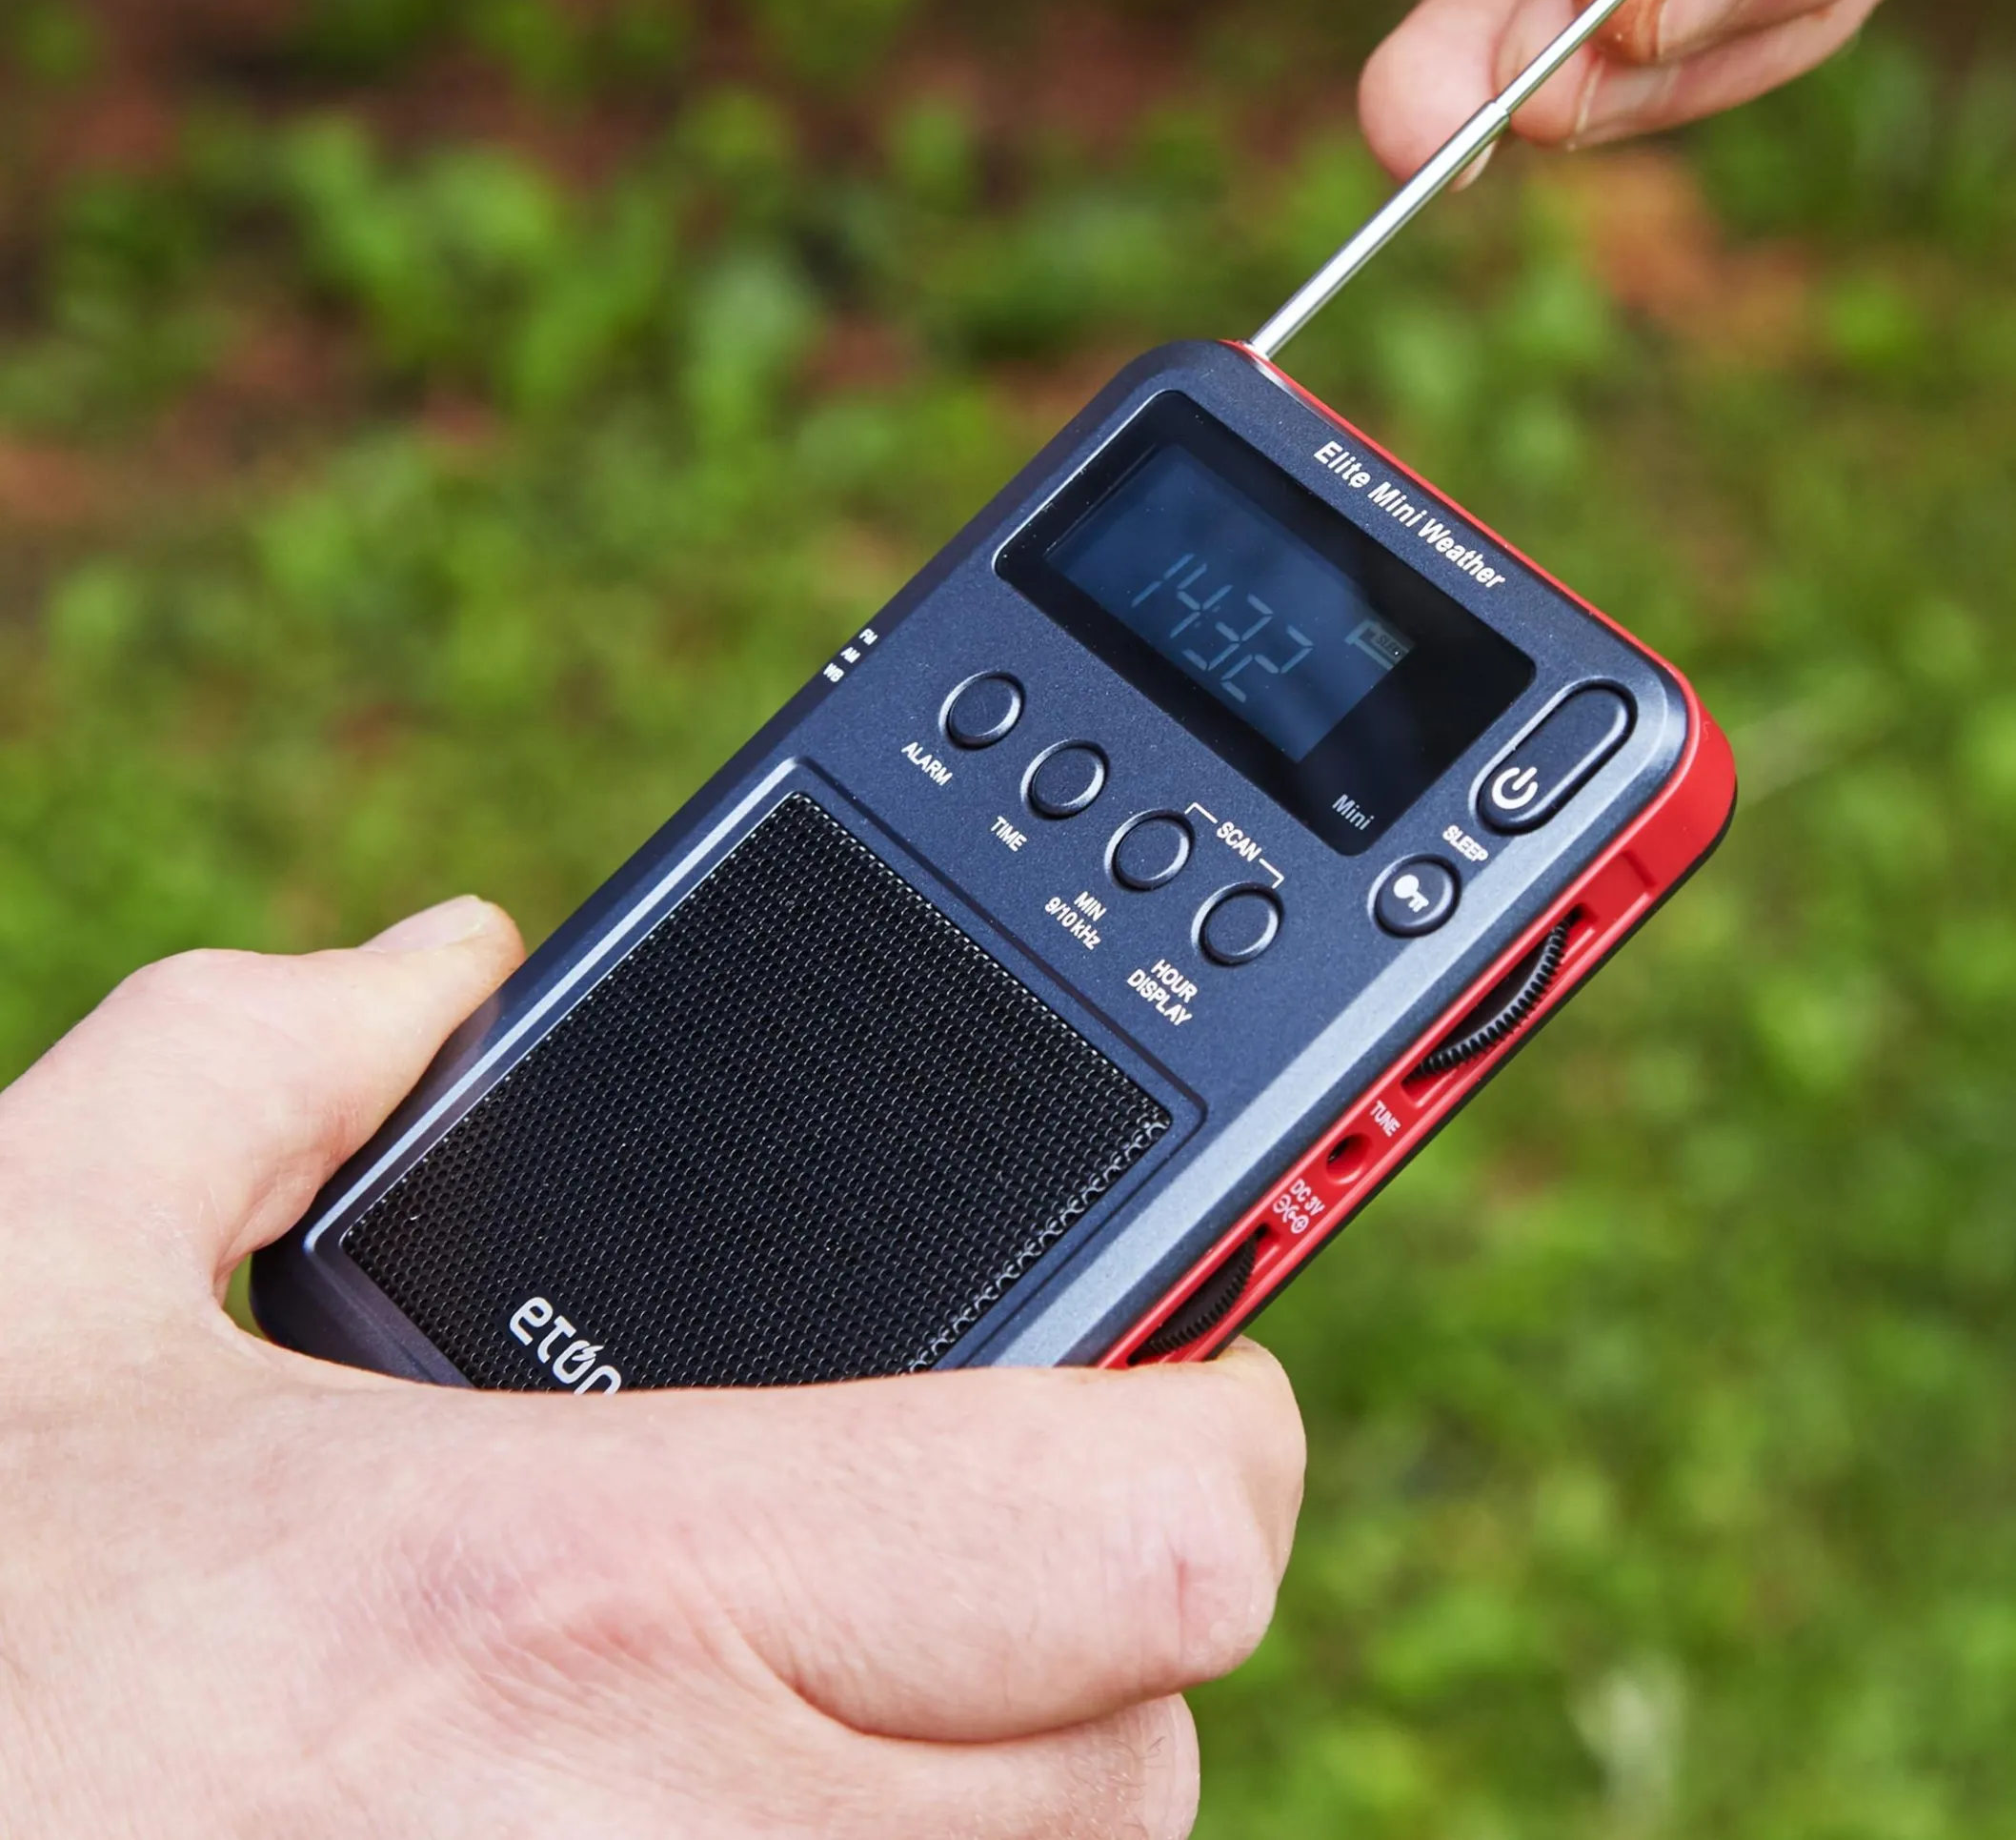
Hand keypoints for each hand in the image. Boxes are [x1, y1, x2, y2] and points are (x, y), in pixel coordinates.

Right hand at [0, 902, 1302, 1837]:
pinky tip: (688, 1804)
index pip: (1144, 1527)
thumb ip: (254, 1071)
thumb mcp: (31, 1288)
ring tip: (798, 1704)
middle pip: (1130, 1757)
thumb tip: (429, 966)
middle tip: (944, 1551)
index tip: (1185, 1379)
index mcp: (561, 1584)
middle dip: (1078, 1639)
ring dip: (985, 1804)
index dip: (1215, 1427)